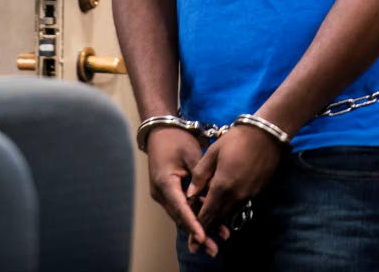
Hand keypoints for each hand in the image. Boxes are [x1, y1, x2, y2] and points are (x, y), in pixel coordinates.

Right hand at [146, 128, 218, 256]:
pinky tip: (211, 224)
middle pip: (181, 217)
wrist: (162, 130)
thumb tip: (211, 198)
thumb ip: (201, 178)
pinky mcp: (169, 192)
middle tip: (214, 248)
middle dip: (198, 232)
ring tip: (218, 240)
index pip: (180, 208)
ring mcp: (163, 194)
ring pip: (182, 215)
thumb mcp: (191, 155)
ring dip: (198, 226)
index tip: (203, 237)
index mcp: (165, 183)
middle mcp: (161, 193)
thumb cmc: (176, 139)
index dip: (193, 224)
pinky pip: (182, 207)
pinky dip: (195, 215)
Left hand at [186, 125, 281, 251]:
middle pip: (219, 218)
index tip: (191, 244)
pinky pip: (240, 206)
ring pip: (230, 214)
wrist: (266, 135)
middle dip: (207, 231)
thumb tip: (190, 195)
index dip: (198, 229)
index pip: (207, 213)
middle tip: (196, 246)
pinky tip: (224, 211)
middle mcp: (236, 195)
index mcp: (222, 186)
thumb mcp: (213, 153)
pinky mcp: (257, 192)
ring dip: (219, 222)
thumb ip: (200, 175)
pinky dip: (230, 211)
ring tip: (208, 231)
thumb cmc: (236, 139)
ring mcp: (249, 195)